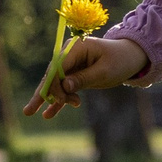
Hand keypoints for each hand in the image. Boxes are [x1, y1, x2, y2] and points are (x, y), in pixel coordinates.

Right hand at [22, 36, 147, 118]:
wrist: (130, 57)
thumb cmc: (119, 61)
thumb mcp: (104, 71)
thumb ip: (84, 78)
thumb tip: (64, 86)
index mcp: (75, 47)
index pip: (58, 67)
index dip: (54, 84)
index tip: (58, 100)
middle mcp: (69, 54)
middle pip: (52, 76)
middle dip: (44, 94)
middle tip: (30, 110)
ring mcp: (71, 65)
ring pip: (55, 84)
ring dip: (49, 99)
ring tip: (30, 112)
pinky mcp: (75, 75)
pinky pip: (64, 89)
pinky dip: (58, 101)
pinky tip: (48, 114)